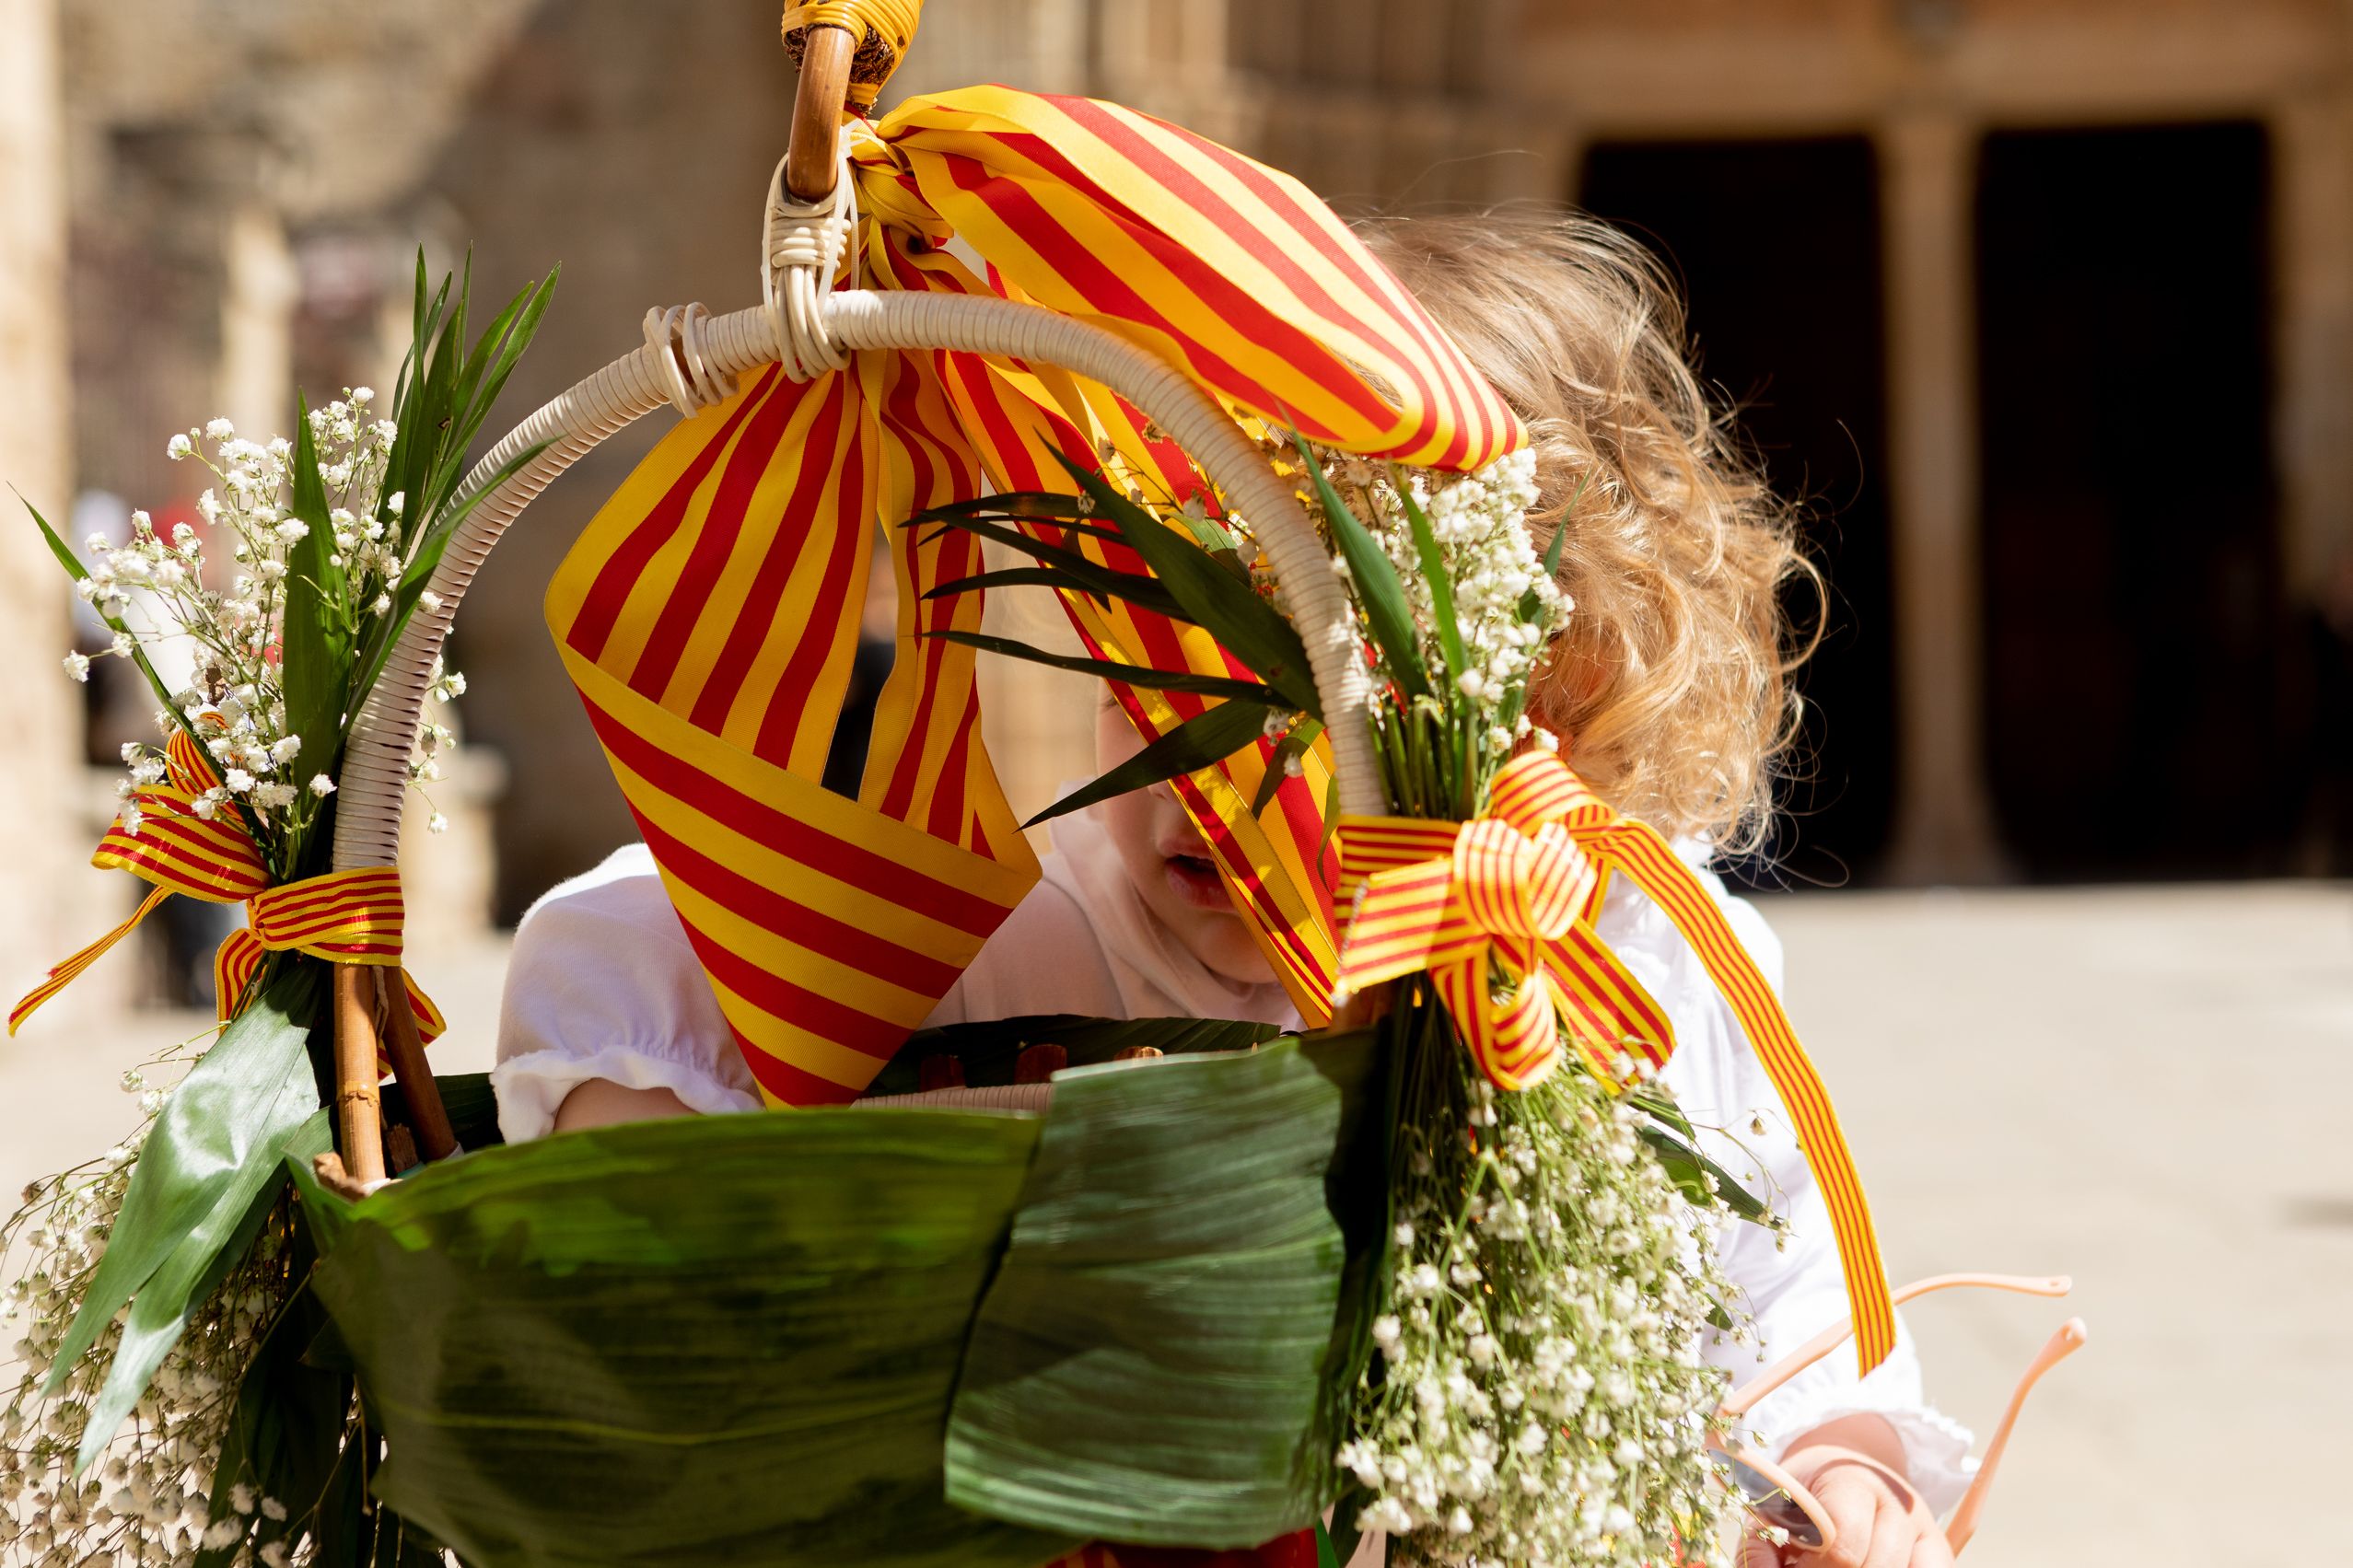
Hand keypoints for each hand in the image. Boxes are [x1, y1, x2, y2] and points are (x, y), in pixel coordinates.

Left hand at [1739, 1442, 1951, 1567]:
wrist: (1845, 1470)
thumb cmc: (1803, 1496)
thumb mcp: (1772, 1509)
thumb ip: (1761, 1547)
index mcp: (1852, 1481)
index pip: (1842, 1545)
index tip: (1794, 1564)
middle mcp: (1897, 1503)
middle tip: (1810, 1565)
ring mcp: (1924, 1527)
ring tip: (1834, 1566)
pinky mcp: (1940, 1549)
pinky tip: (1867, 1567)